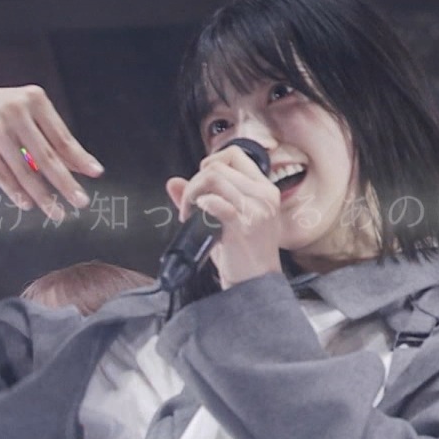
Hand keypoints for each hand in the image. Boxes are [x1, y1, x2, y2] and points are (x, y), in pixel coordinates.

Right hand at [0, 85, 103, 219]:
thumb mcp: (25, 113)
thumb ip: (50, 136)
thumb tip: (81, 166)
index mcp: (33, 99)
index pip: (60, 136)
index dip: (79, 157)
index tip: (96, 173)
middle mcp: (15, 110)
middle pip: (46, 155)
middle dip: (66, 182)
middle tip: (82, 202)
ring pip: (25, 170)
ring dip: (43, 196)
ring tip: (57, 213)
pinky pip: (2, 175)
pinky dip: (16, 192)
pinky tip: (28, 205)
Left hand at [165, 145, 281, 288]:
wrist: (255, 284)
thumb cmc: (244, 253)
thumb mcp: (227, 220)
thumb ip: (203, 197)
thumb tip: (173, 182)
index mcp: (264, 189)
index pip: (235, 155)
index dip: (211, 162)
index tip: (200, 181)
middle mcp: (264, 195)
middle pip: (220, 165)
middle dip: (195, 181)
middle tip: (189, 203)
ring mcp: (256, 210)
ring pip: (214, 178)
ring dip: (193, 192)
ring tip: (190, 211)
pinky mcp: (245, 226)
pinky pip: (217, 203)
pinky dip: (201, 204)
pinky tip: (197, 215)